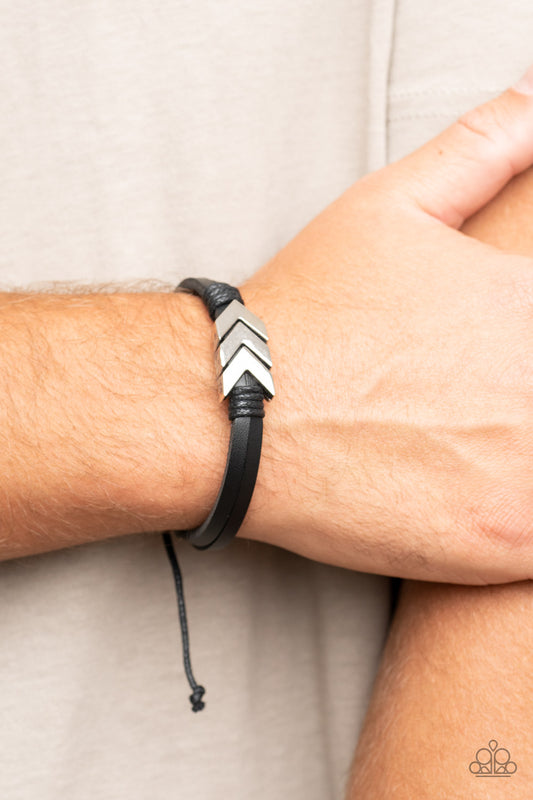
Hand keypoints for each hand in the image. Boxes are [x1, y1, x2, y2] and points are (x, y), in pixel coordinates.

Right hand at [239, 72, 532, 583]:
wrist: (238, 409)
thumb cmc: (310, 311)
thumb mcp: (392, 204)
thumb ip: (481, 148)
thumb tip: (531, 106)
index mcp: (530, 306)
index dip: (519, 349)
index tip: (497, 364)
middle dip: (516, 399)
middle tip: (470, 407)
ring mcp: (531, 469)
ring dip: (517, 455)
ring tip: (468, 448)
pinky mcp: (504, 540)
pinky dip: (516, 520)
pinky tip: (469, 493)